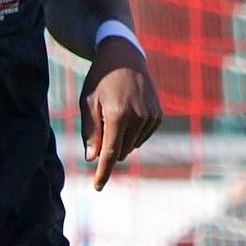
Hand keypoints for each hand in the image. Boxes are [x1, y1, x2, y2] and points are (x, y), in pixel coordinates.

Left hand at [80, 38, 161, 190]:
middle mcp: (138, 117)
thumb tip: (92, 159)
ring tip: (114, 114)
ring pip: (131, 146)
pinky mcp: (158, 116)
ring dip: (120, 140)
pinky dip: (131, 133)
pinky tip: (127, 114)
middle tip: (101, 123)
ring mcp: (151, 117)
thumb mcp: (88, 103)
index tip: (98, 187)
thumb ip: (90, 132)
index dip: (103, 172)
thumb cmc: (100, 80)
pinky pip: (141, 137)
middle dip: (107, 148)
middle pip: (120, 151)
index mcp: (117, 114)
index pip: (109, 153)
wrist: (125, 58)